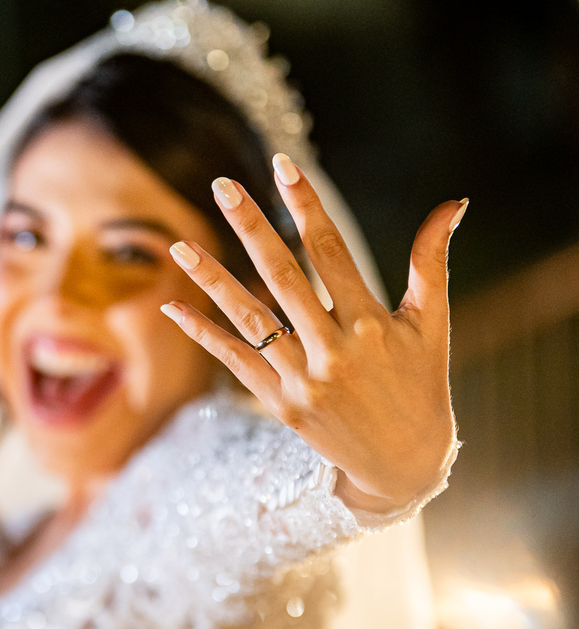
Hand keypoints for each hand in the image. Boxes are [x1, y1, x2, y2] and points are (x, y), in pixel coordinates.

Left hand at [160, 154, 464, 520]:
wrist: (403, 463)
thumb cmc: (421, 384)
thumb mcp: (432, 324)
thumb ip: (431, 263)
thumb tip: (455, 203)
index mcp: (372, 323)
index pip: (330, 251)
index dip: (306, 205)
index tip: (283, 165)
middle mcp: (334, 349)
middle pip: (283, 276)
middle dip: (251, 228)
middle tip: (222, 185)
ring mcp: (302, 378)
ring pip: (249, 319)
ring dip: (212, 281)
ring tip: (179, 246)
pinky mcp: (279, 402)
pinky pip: (234, 360)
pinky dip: (203, 334)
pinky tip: (172, 307)